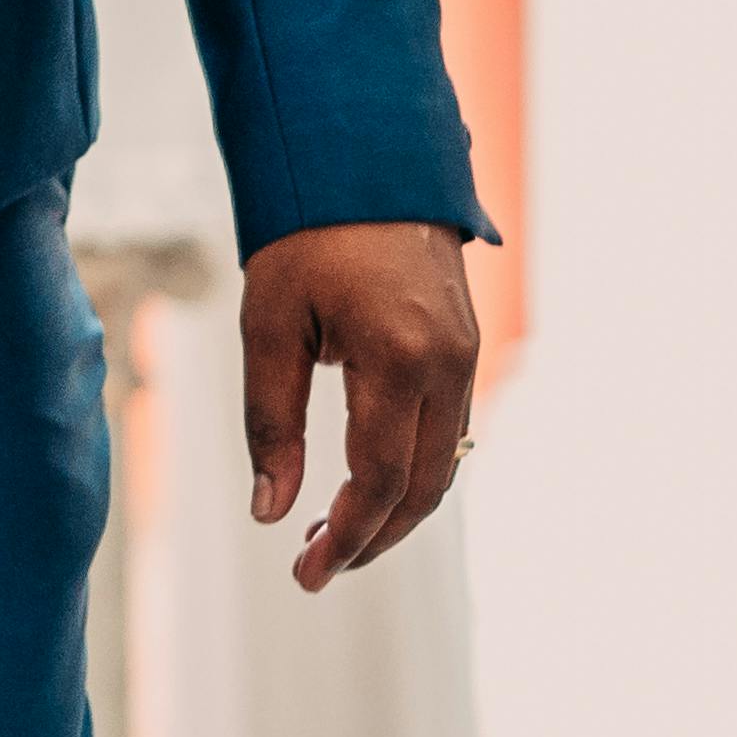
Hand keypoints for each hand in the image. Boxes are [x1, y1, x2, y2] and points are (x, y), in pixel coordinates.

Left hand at [239, 219, 480, 592]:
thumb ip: (271, 421)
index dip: (346, 534)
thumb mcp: (268, 323)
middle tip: (315, 570)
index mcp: (398, 356)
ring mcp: (468, 358)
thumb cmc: (305, 237)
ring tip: (333, 539)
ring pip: (441, 466)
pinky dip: (412, 472)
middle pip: (421, 487)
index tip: (305, 571)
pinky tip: (366, 488)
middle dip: (371, 538)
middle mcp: (448, 364)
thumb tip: (269, 511)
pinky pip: (446, 433)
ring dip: (394, 512)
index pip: (379, 478)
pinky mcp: (468, 351)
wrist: (367, 164)